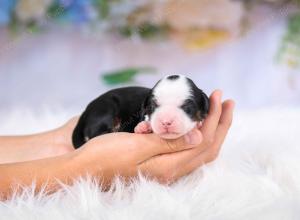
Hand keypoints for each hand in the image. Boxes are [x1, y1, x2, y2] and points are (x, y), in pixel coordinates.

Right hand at [73, 90, 233, 185]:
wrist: (82, 169)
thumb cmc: (105, 155)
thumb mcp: (136, 146)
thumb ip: (168, 142)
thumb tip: (198, 136)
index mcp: (168, 166)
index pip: (203, 141)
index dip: (213, 117)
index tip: (217, 96)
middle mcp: (171, 171)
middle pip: (207, 148)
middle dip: (220, 123)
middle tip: (227, 101)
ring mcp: (165, 170)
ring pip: (198, 151)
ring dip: (211, 129)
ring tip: (218, 111)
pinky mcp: (158, 165)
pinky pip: (186, 151)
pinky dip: (196, 136)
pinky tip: (195, 126)